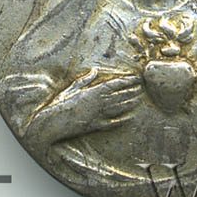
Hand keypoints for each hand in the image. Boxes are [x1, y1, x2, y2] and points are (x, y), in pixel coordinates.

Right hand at [27, 70, 142, 147]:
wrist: (53, 123)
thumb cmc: (61, 103)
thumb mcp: (73, 88)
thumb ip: (86, 79)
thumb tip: (94, 70)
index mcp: (93, 91)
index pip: (115, 84)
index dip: (127, 81)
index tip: (136, 78)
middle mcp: (98, 102)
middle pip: (120, 95)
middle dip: (132, 90)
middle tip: (142, 87)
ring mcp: (98, 115)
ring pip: (119, 107)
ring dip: (130, 102)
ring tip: (139, 98)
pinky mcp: (96, 126)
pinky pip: (112, 123)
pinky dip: (121, 120)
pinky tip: (129, 117)